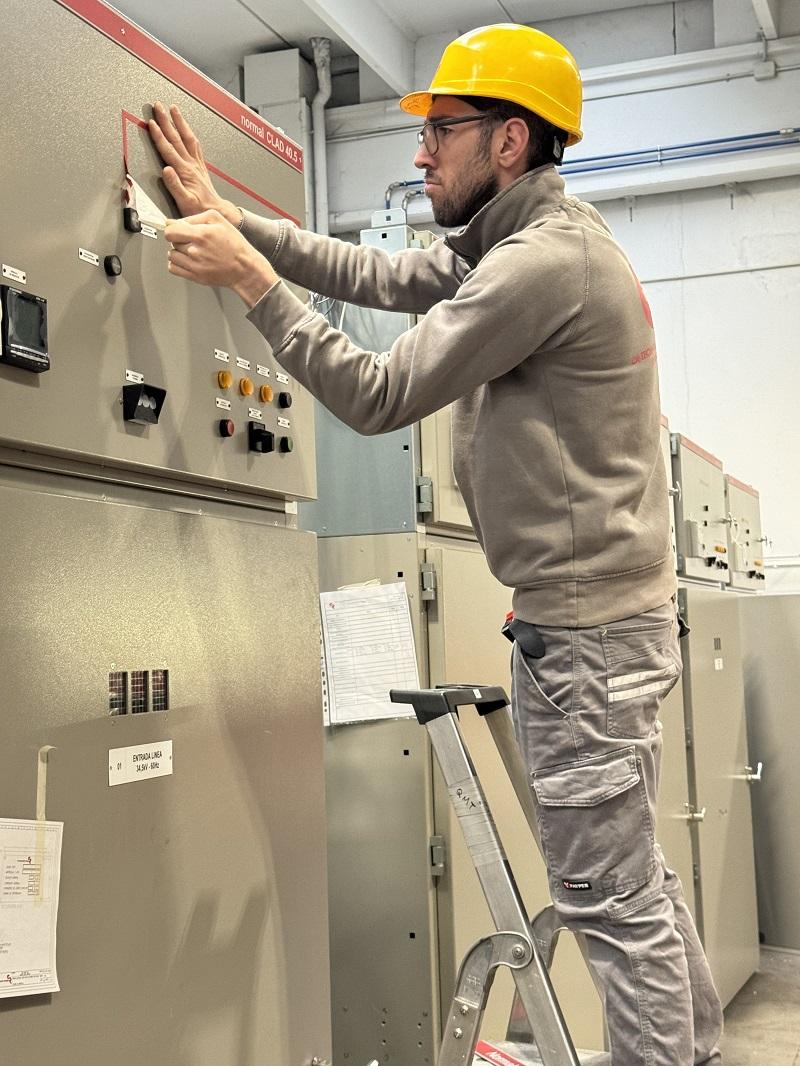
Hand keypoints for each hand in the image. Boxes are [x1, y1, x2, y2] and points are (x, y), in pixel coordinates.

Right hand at [149, 102, 239, 225]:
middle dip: (166, 121)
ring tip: (173, 109)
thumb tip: (166, 170)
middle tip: (158, 106)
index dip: (159, 135)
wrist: (216, 211)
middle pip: (176, 138)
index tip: (151, 123)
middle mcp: (191, 164)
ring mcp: (196, 164)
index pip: (168, 149)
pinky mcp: (200, 166)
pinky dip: (189, 133)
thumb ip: (174, 185)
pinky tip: (187, 129)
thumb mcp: (184, 201)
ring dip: (180, 122)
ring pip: (187, 137)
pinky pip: (195, 145)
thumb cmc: (199, 209)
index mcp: (184, 171)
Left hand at [165, 210, 277, 307]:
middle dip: (179, 239)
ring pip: (172, 255)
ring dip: (178, 251)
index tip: (175, 229)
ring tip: (191, 250)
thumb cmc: (234, 245)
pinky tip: (187, 260)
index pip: (170, 231)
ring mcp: (194, 265)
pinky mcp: (195, 276)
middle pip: (172, 242)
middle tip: (191, 240)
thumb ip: (194, 218)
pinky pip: (173, 268)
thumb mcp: (218, 220)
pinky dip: (177, 264)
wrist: (244, 268)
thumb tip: (173, 221)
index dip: (171, 228)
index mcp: (201, 234)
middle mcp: (195, 251)